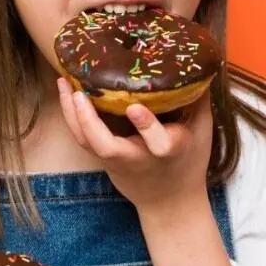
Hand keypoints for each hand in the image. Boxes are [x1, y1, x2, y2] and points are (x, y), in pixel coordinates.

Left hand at [57, 77, 213, 214]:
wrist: (170, 203)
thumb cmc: (189, 161)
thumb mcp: (202, 130)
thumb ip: (198, 98)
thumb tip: (196, 62)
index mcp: (169, 151)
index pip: (159, 142)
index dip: (146, 126)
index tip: (134, 107)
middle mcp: (138, 158)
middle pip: (107, 147)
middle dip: (89, 122)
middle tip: (78, 93)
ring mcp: (117, 161)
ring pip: (88, 143)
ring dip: (72, 114)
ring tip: (63, 83)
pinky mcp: (104, 161)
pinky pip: (84, 139)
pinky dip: (73, 117)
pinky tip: (66, 94)